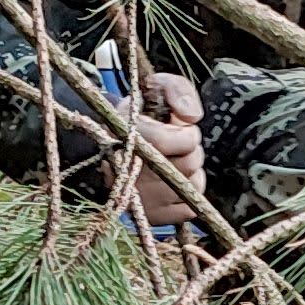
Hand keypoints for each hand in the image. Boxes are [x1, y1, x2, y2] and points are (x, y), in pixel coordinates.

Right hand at [112, 69, 203, 227]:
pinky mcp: (151, 217)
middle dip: (190, 151)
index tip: (176, 128)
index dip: (188, 133)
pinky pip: (190, 208)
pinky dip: (185, 195)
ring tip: (170, 162)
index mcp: (131, 135)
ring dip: (189, 172)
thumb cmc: (139, 116)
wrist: (111, 147)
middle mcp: (134, 171)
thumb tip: (192, 117)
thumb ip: (177, 90)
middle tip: (173, 146)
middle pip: (191, 163)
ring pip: (193, 186)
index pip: (186, 141)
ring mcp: (142, 199)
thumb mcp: (154, 88)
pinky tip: (169, 183)